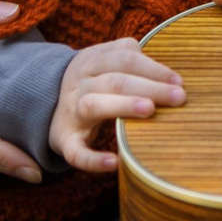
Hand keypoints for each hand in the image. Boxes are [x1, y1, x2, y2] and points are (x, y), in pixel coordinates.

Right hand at [50, 38, 184, 173]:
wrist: (42, 103)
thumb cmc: (91, 82)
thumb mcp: (104, 62)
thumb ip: (132, 61)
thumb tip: (172, 78)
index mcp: (91, 61)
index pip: (124, 57)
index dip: (153, 68)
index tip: (178, 81)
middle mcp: (79, 84)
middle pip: (115, 80)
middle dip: (149, 87)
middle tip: (179, 97)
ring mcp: (70, 112)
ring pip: (93, 105)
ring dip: (123, 105)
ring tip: (150, 110)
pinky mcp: (64, 141)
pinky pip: (75, 152)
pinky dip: (93, 159)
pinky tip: (114, 162)